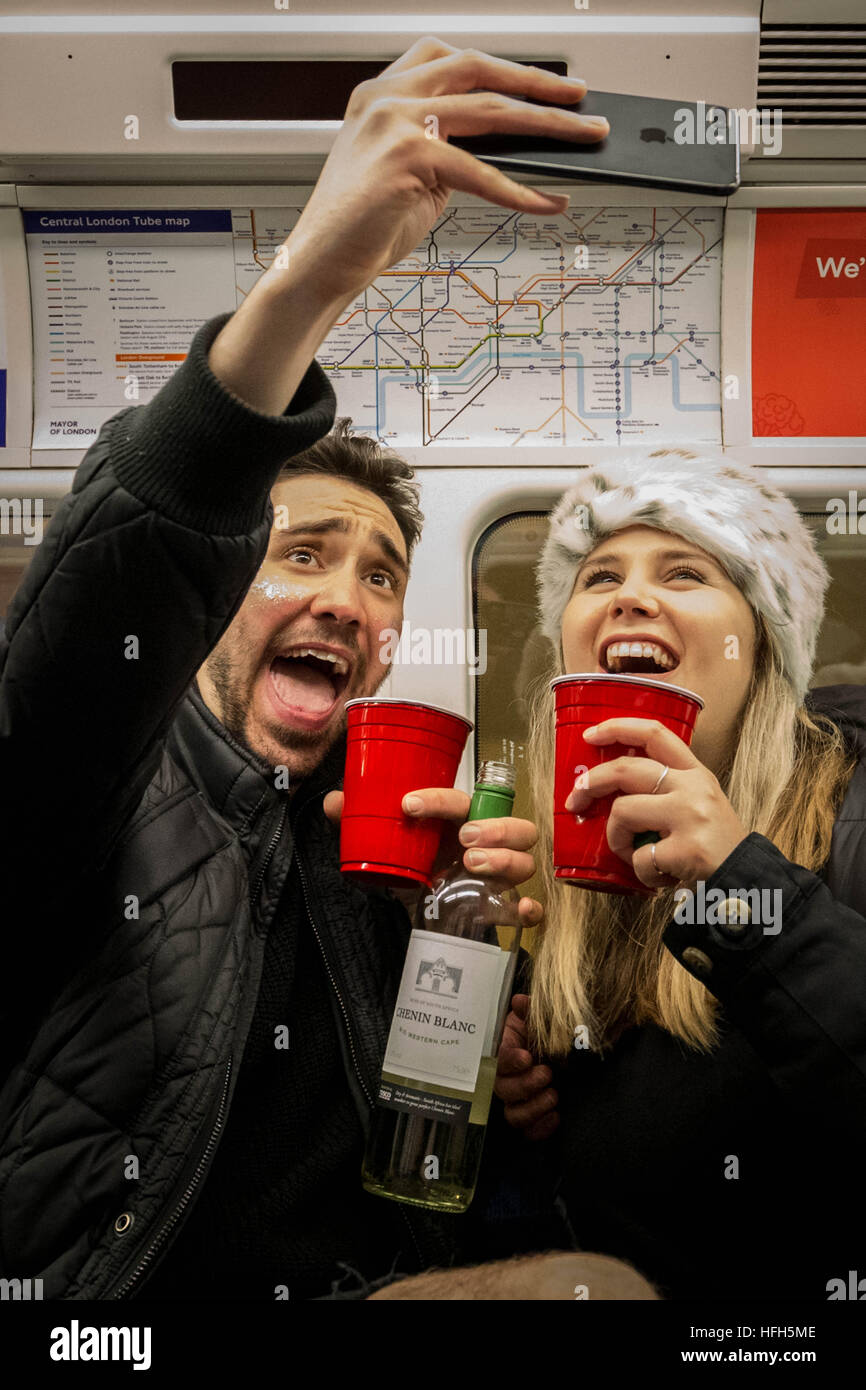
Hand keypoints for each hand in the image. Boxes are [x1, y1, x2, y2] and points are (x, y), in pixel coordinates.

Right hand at [275, 38, 607, 305]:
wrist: (319, 264)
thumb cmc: (362, 227)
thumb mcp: (411, 174)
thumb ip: (449, 149)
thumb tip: (511, 149)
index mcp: (381, 93)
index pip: (451, 59)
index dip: (502, 65)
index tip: (540, 79)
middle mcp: (386, 97)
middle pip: (478, 70)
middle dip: (536, 81)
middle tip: (580, 96)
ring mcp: (395, 122)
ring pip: (490, 112)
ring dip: (547, 125)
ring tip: (584, 137)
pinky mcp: (408, 158)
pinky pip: (481, 172)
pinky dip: (521, 190)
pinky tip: (547, 201)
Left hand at [323, 787, 542, 928]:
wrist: (415, 906)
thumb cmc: (412, 863)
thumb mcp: (386, 843)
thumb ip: (361, 821)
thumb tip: (335, 803)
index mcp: (460, 820)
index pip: (460, 799)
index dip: (438, 799)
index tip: (409, 805)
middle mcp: (487, 843)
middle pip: (515, 825)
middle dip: (495, 828)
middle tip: (464, 839)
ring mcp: (499, 875)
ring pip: (525, 860)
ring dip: (505, 859)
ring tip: (472, 865)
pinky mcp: (499, 907)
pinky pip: (528, 907)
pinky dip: (529, 907)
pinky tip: (521, 907)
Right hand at [494, 994, 559, 1140]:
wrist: (564, 1052)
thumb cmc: (546, 1035)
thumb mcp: (539, 1020)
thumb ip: (529, 1011)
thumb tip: (519, 1001)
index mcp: (505, 1053)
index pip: (496, 1060)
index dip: (509, 1061)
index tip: (526, 1057)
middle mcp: (507, 1079)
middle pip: (502, 1090)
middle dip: (524, 1084)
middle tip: (546, 1073)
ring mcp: (519, 1101)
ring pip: (513, 1115)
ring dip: (532, 1108)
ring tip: (553, 1095)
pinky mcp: (533, 1117)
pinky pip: (529, 1132)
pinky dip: (541, 1128)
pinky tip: (556, 1116)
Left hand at [564, 717, 748, 890]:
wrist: (748, 880)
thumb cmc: (715, 845)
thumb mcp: (699, 803)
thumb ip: (664, 790)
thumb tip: (609, 788)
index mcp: (695, 773)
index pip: (655, 733)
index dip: (617, 727)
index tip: (590, 734)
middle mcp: (693, 788)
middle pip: (626, 769)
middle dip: (591, 783)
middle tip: (576, 800)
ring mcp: (690, 817)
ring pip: (623, 812)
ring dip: (616, 839)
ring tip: (633, 854)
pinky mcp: (686, 850)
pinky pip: (640, 858)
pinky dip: (642, 873)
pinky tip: (660, 877)